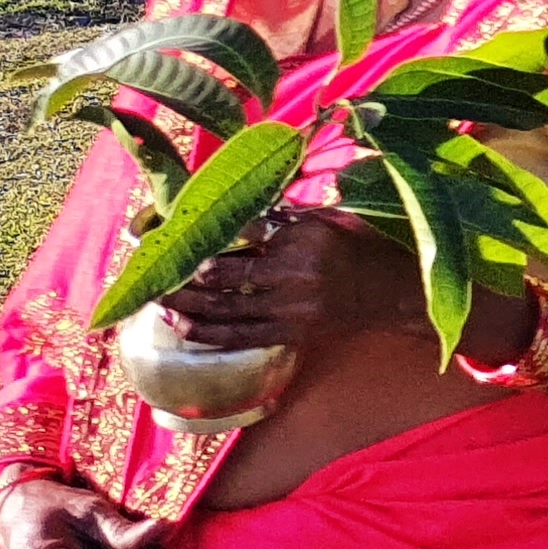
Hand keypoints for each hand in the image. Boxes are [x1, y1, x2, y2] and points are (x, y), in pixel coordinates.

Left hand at [161, 210, 419, 353]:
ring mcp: (291, 306)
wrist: (392, 292)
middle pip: (223, 273)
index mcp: (303, 237)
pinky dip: (207, 333)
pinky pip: (240, 336)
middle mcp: (294, 271)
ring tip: (158, 299)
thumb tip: (240, 212)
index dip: (208, 235)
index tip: (177, 231)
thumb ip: (284, 219)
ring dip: (186, 306)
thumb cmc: (358, 249)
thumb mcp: (327, 221)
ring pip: (224, 308)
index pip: (243, 232)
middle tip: (155, 270)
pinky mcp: (291, 332)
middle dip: (183, 274)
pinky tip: (183, 327)